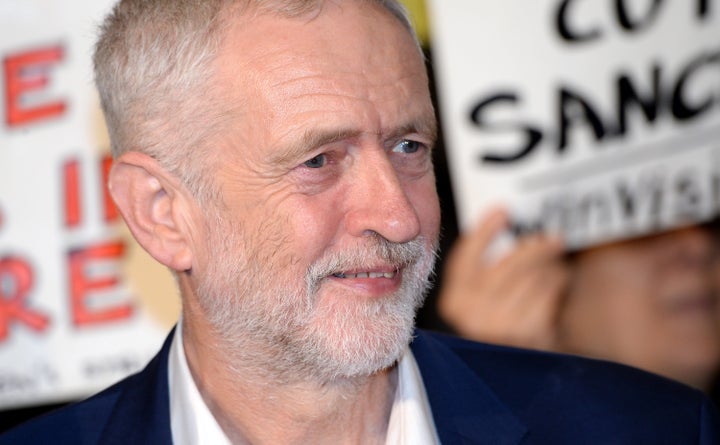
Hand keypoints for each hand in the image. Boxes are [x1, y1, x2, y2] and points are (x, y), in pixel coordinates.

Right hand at [438, 208, 568, 350]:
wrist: (516, 370)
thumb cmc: (499, 321)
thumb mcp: (480, 296)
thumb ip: (483, 265)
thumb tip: (502, 217)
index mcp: (454, 302)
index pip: (465, 258)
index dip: (484, 231)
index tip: (503, 210)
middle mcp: (472, 315)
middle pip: (508, 264)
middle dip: (534, 246)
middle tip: (552, 236)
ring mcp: (500, 327)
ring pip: (533, 276)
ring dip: (549, 265)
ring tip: (554, 263)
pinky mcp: (529, 334)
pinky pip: (548, 291)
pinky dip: (557, 281)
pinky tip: (557, 280)